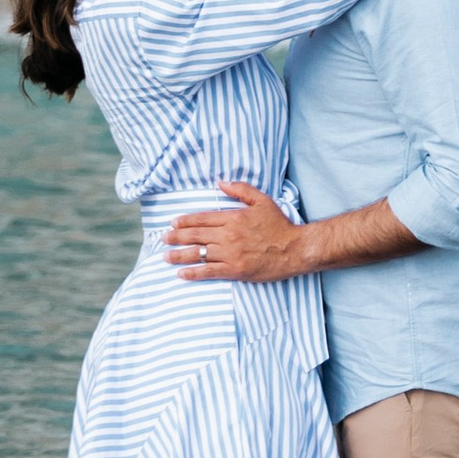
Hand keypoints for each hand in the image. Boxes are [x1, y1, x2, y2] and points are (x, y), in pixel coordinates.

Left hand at [164, 185, 312, 280]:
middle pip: (196, 235)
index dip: (185, 221)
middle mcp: (228, 235)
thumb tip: (220, 183)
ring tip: (166, 257)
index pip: (202, 218)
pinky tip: (182, 274)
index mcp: (233, 217)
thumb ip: (240, 190)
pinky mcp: (235, 270)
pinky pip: (209, 271)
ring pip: (198, 254)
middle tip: (163, 239)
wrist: (295, 249)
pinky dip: (193, 273)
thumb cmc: (279, 225)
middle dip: (176, 237)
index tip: (173, 222)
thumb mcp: (262, 201)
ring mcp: (231, 253)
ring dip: (179, 255)